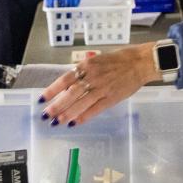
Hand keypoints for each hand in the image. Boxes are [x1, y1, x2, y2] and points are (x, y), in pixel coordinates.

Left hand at [39, 43, 158, 127]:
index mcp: (88, 66)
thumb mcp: (98, 59)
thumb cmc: (119, 59)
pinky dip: (84, 117)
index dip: (52, 90)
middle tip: (46, 115)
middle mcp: (93, 77)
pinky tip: (74, 123)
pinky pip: (95, 110)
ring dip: (67, 114)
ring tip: (56, 122)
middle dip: (56, 106)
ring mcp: (102, 89)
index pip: (65, 79)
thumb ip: (84, 69)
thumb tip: (70, 81)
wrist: (140, 62)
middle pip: (70, 94)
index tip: (42, 99)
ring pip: (80, 104)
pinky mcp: (112, 98)